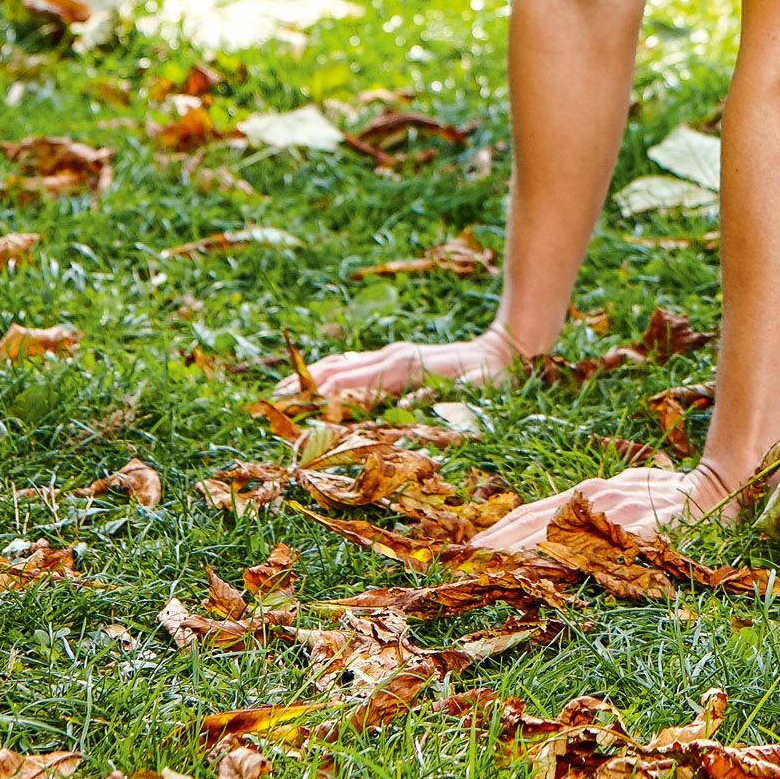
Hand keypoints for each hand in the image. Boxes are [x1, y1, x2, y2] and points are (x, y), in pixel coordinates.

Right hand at [285, 321, 519, 402]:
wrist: (508, 353)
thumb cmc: (486, 382)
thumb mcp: (457, 399)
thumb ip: (422, 409)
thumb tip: (394, 425)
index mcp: (399, 369)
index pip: (345, 386)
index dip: (317, 402)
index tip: (289, 416)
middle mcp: (391, 358)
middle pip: (335, 373)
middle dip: (303, 390)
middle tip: (272, 409)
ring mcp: (394, 356)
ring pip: (341, 365)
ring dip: (312, 380)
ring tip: (283, 396)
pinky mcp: (399, 358)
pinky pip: (356, 365)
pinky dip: (331, 373)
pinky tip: (317, 384)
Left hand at [472, 462, 733, 554]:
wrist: (717, 487)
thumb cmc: (673, 498)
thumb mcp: (628, 498)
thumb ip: (597, 512)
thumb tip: (563, 530)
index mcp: (590, 493)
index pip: (533, 513)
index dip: (499, 532)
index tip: (468, 551)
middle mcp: (593, 499)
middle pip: (533, 522)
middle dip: (496, 544)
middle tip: (461, 563)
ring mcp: (610, 513)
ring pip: (553, 534)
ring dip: (516, 552)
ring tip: (484, 569)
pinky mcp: (630, 528)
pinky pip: (589, 549)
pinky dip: (559, 558)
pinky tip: (538, 570)